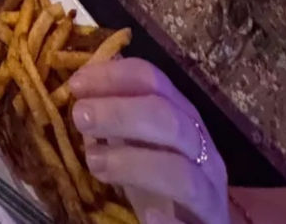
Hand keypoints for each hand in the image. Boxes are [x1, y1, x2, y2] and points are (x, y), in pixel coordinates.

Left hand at [69, 59, 229, 223]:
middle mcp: (203, 151)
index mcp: (184, 118)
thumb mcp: (137, 142)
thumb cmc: (158, 180)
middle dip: (121, 113)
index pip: (154, 82)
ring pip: (182, 173)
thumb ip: (114, 118)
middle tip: (80, 117)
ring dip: (134, 163)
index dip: (113, 77)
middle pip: (169, 120)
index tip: (76, 84)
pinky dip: (171, 223)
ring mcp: (209, 194)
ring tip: (94, 163)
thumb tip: (77, 91)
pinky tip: (150, 217)